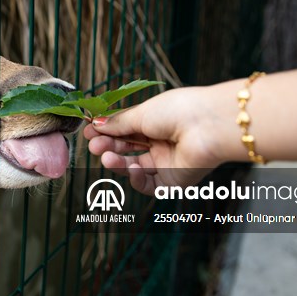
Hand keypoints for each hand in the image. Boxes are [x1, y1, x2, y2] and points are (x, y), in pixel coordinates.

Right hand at [82, 86, 233, 192]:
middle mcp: (161, 142)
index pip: (125, 129)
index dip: (106, 132)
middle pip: (127, 149)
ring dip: (118, 163)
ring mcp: (167, 162)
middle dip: (108, 147)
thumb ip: (118, 123)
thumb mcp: (142, 113)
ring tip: (107, 157)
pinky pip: (149, 184)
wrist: (208, 126)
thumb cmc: (179, 111)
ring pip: (135, 168)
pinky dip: (137, 179)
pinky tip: (132, 169)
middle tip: (94, 146)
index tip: (88, 132)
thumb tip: (96, 124)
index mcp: (156, 122)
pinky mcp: (174, 181)